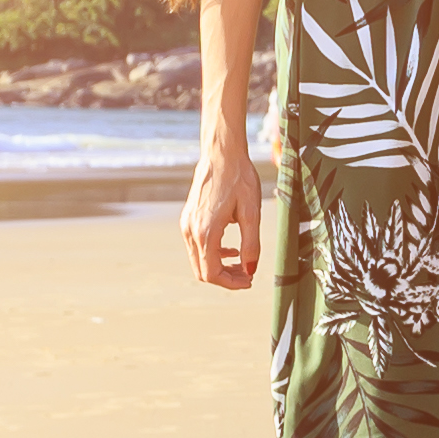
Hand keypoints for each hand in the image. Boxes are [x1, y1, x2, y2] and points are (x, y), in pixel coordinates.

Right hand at [180, 144, 258, 290]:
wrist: (221, 153)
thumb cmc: (239, 178)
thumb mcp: (251, 213)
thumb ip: (251, 245)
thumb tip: (250, 270)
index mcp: (206, 232)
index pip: (212, 274)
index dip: (231, 283)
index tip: (249, 281)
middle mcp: (191, 231)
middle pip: (202, 271)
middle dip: (225, 278)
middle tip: (247, 275)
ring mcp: (186, 224)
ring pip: (198, 260)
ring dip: (219, 266)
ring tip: (241, 263)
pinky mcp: (187, 218)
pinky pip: (197, 246)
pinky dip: (212, 253)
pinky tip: (230, 247)